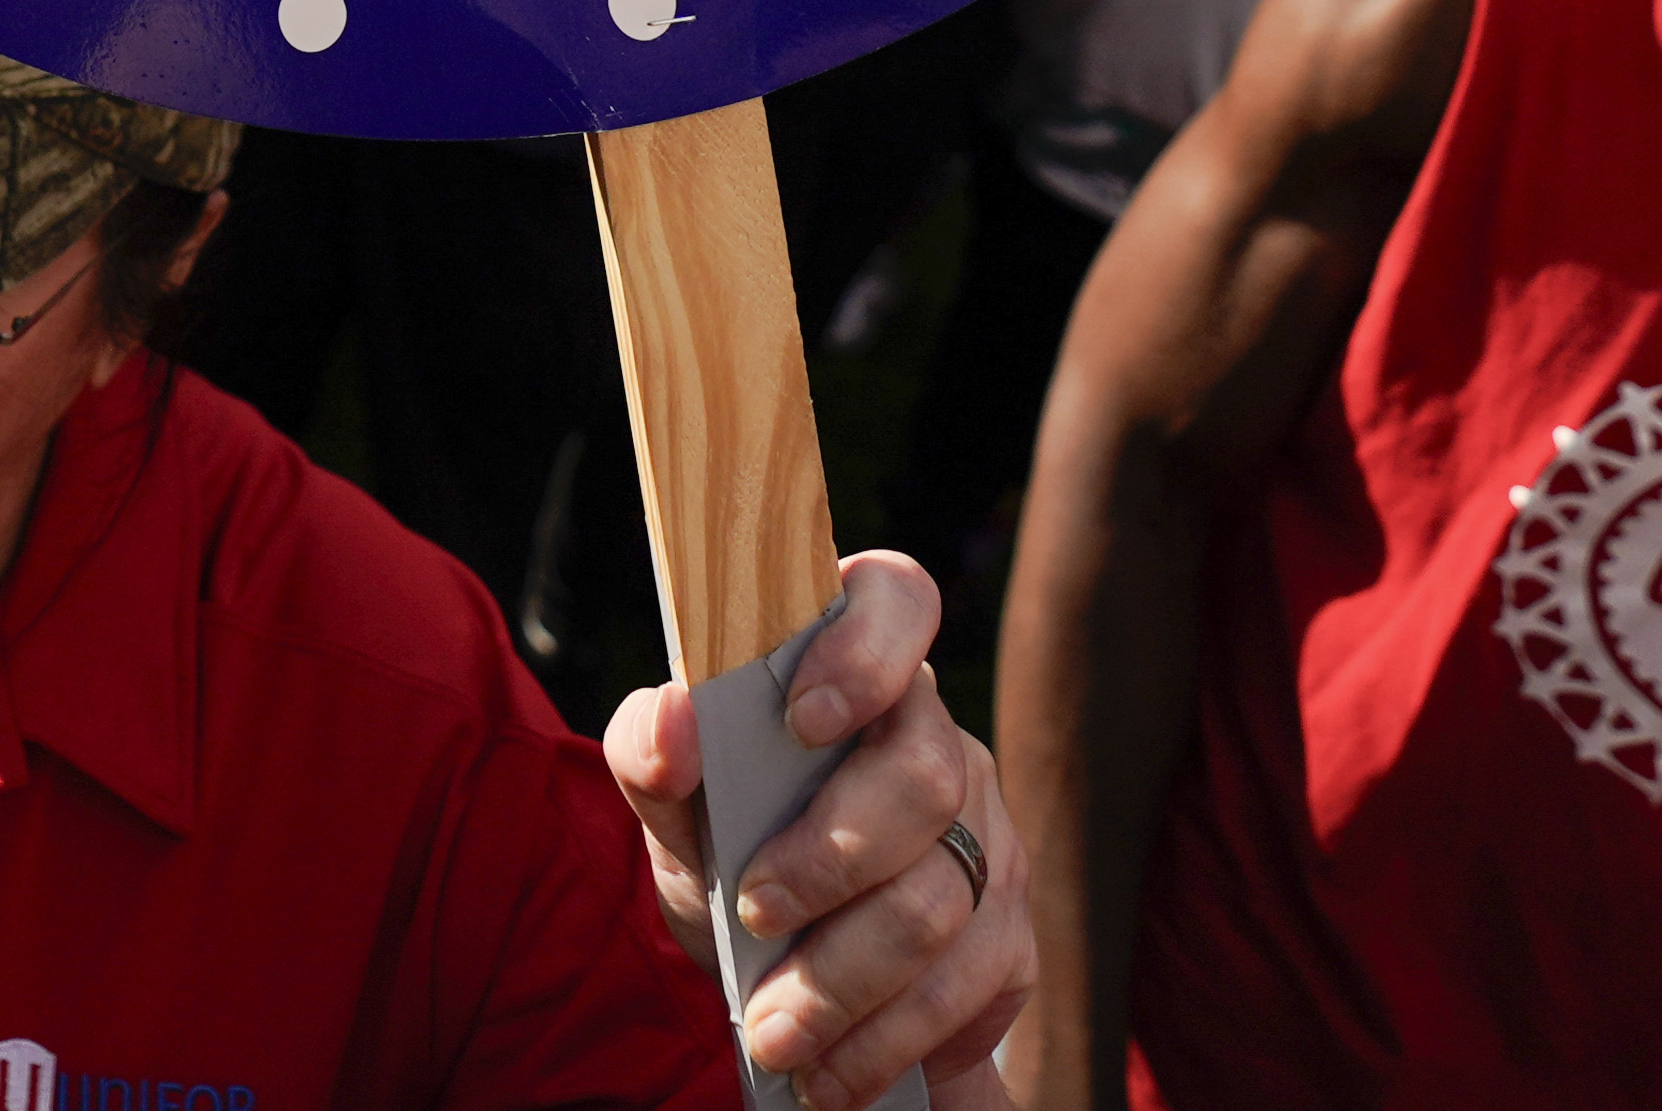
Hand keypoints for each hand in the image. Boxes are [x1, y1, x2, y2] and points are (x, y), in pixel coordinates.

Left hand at [607, 554, 1030, 1110]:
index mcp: (855, 672)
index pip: (899, 598)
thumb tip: (670, 721)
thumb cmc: (728, 846)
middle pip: (924, 778)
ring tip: (774, 1034)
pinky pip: (964, 990)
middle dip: (830, 862)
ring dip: (845, 980)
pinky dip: (885, 1041)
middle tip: (755, 914)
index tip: (801, 715)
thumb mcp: (674, 806)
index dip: (865, 645)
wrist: (775, 971)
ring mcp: (988, 838)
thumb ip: (652, 753)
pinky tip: (831, 1071)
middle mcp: (937, 741)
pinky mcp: (1008, 937)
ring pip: (939, 902)